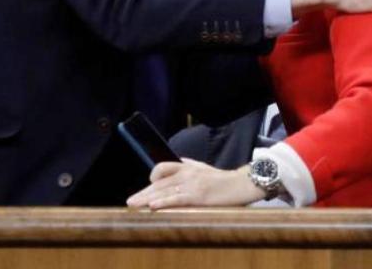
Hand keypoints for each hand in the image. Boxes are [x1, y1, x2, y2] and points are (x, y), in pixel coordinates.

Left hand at [126, 159, 263, 209]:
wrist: (240, 184)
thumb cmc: (222, 179)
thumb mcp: (202, 168)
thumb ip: (187, 165)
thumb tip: (174, 164)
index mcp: (187, 166)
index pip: (163, 168)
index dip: (152, 177)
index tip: (146, 187)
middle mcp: (187, 173)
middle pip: (160, 182)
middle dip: (143, 193)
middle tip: (130, 202)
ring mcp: (192, 184)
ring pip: (164, 191)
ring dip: (147, 199)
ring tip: (134, 205)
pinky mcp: (198, 196)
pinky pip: (177, 199)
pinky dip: (164, 203)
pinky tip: (153, 207)